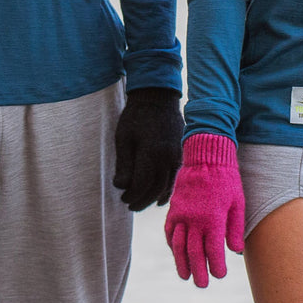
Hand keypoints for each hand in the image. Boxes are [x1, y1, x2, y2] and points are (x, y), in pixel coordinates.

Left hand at [113, 87, 183, 210]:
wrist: (158, 97)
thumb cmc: (136, 116)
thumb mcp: (123, 137)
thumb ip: (123, 164)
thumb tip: (120, 187)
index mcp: (152, 152)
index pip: (142, 185)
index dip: (132, 195)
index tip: (122, 197)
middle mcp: (168, 157)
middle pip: (156, 189)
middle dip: (142, 200)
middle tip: (129, 204)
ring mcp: (178, 156)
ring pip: (167, 186)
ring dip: (154, 197)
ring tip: (141, 201)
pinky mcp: (181, 154)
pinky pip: (175, 178)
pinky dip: (166, 189)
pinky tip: (158, 196)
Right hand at [164, 133, 244, 286]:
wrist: (205, 156)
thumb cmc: (226, 179)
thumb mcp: (237, 203)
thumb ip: (235, 229)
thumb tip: (235, 252)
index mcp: (213, 219)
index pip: (213, 252)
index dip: (216, 267)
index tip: (220, 275)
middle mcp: (194, 219)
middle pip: (194, 253)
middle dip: (198, 271)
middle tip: (201, 284)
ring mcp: (181, 214)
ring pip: (178, 245)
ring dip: (181, 262)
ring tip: (185, 276)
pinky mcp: (173, 207)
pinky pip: (169, 230)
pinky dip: (171, 244)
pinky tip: (175, 252)